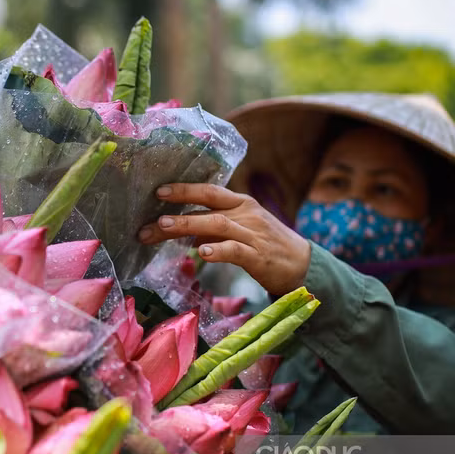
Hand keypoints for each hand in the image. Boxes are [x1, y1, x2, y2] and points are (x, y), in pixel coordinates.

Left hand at [137, 183, 311, 295]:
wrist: (303, 264)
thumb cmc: (266, 245)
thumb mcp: (241, 228)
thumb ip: (214, 226)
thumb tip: (184, 228)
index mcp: (241, 204)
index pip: (209, 191)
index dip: (185, 189)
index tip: (159, 191)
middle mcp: (245, 214)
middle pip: (208, 207)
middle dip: (178, 210)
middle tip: (151, 217)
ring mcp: (252, 234)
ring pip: (217, 225)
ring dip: (188, 225)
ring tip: (163, 227)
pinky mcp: (258, 256)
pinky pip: (235, 250)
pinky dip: (217, 250)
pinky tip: (201, 253)